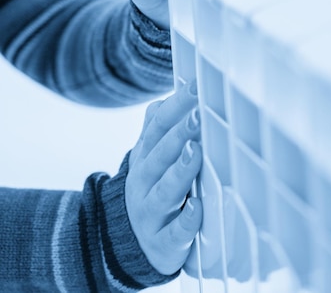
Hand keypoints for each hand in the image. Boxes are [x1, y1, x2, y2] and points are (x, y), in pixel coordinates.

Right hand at [126, 81, 202, 274]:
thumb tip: (165, 98)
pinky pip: (175, 232)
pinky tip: (198, 207)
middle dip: (180, 133)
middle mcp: (144, 184)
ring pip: (166, 190)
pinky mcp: (164, 242)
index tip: (196, 86)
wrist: (130, 245)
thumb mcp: (149, 160)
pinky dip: (186, 220)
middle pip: (160, 155)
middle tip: (199, 114)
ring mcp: (152, 213)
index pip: (157, 127)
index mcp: (145, 159)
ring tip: (196, 151)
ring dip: (181, 170)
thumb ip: (156, 131)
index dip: (176, 106)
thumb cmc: (152, 192)